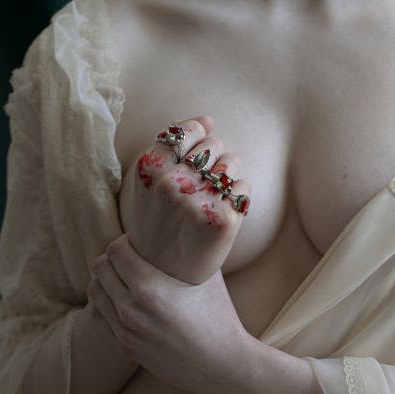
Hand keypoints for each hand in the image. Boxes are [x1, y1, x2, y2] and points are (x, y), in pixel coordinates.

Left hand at [87, 233, 254, 393]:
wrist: (222, 367)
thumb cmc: (221, 319)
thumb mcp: (210, 278)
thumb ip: (194, 251)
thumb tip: (191, 225)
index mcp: (150, 290)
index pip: (115, 251)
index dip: (124, 242)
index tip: (136, 243)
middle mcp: (132, 311)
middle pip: (100, 269)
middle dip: (111, 258)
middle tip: (127, 258)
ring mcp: (125, 332)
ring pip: (94, 293)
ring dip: (104, 280)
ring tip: (121, 277)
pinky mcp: (125, 348)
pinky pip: (100, 317)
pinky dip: (106, 303)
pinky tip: (120, 299)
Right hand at [118, 114, 252, 283]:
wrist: (164, 273)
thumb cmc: (159, 222)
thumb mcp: (151, 181)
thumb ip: (173, 147)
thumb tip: (208, 119)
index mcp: (150, 168)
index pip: (187, 131)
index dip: (195, 143)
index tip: (190, 164)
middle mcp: (173, 183)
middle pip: (212, 145)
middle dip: (211, 161)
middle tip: (198, 190)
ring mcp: (199, 202)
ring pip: (231, 162)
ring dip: (226, 176)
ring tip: (210, 200)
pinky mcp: (225, 220)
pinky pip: (244, 187)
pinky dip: (238, 197)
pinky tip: (222, 213)